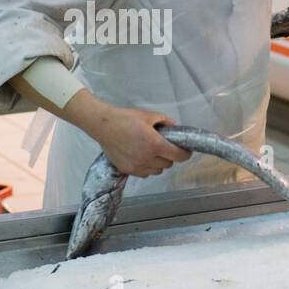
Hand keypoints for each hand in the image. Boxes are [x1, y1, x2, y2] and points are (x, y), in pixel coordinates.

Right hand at [71, 99, 190, 176]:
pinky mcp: (128, 170)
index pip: (179, 156)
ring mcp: (137, 166)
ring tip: (151, 152)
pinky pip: (145, 173)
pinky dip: (147, 167)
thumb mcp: (148, 115)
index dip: (185, 153)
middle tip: (164, 146)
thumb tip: (175, 127)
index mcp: (155, 144)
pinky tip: (142, 156)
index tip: (185, 150)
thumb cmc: (125, 119)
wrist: (103, 126)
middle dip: (170, 156)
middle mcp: (147, 158)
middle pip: (169, 164)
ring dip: (159, 163)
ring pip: (158, 170)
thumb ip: (165, 121)